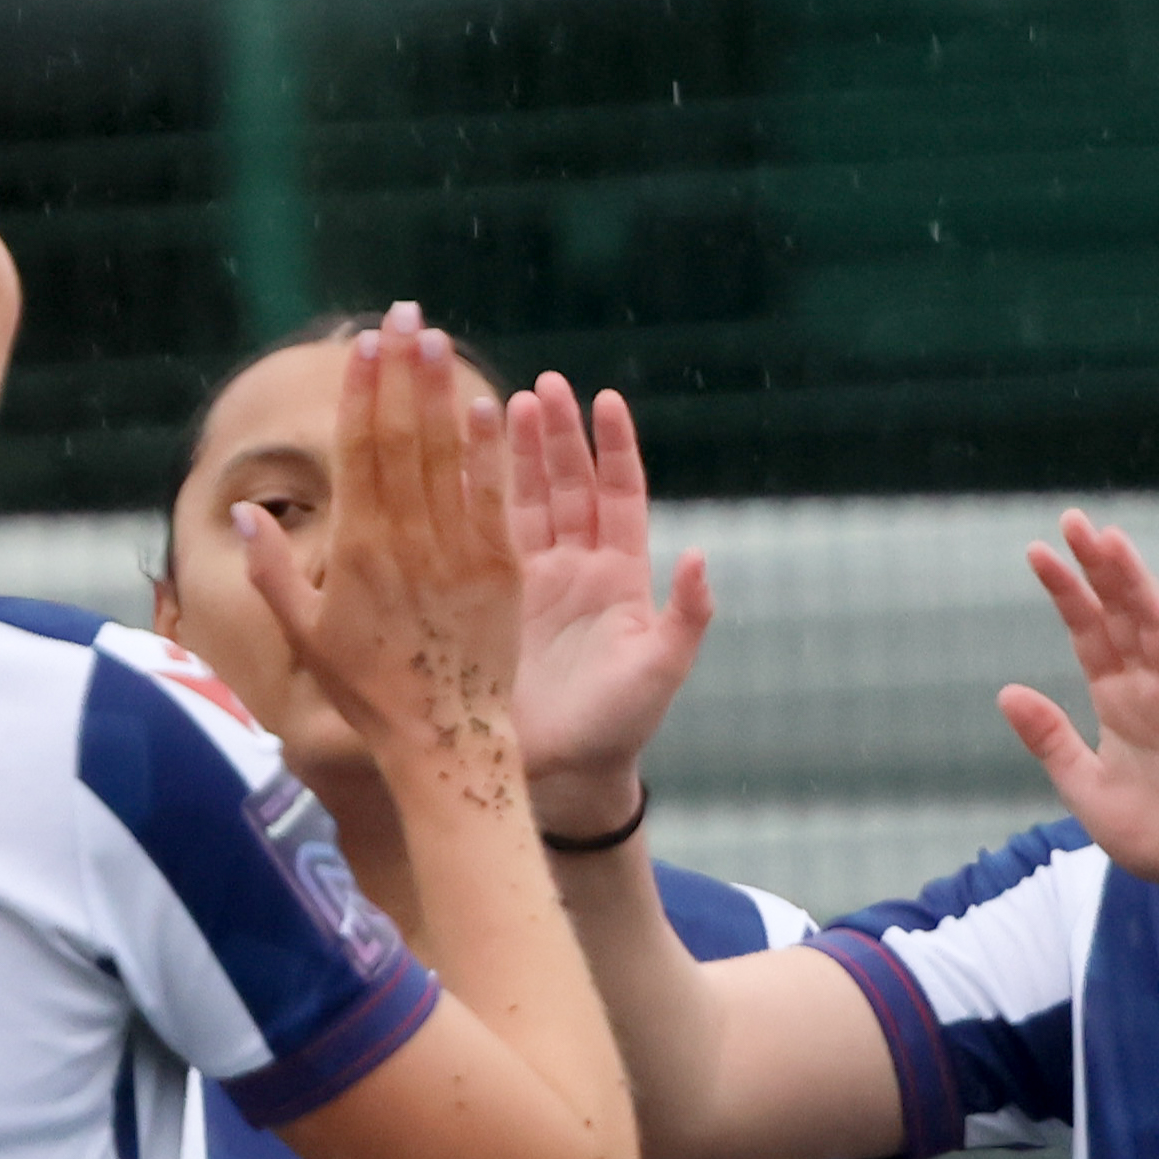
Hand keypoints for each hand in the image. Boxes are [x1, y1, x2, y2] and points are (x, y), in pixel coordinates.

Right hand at [235, 314, 523, 794]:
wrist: (443, 742)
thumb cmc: (367, 693)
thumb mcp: (306, 637)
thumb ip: (271, 572)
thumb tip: (242, 508)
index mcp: (356, 552)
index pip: (359, 453)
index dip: (362, 394)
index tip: (364, 346)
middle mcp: (406, 543)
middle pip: (403, 438)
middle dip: (402, 372)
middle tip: (404, 315)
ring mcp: (456, 553)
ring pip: (447, 457)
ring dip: (441, 393)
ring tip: (436, 340)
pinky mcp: (500, 570)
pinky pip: (492, 498)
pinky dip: (489, 451)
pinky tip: (489, 405)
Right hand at [502, 374, 710, 834]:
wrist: (564, 773)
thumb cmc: (621, 725)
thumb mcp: (662, 670)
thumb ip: (687, 616)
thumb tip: (700, 556)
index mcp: (621, 576)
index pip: (620, 494)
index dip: (613, 447)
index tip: (605, 399)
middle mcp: (577, 568)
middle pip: (569, 485)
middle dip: (558, 435)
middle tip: (542, 386)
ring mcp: (533, 582)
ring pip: (525, 502)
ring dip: (516, 454)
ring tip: (503, 404)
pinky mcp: (492, 600)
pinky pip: (483, 538)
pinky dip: (474, 498)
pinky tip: (459, 460)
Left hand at [998, 521, 1158, 915]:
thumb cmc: (1152, 831)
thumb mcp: (1083, 786)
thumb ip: (1051, 738)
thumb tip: (1006, 691)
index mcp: (1118, 699)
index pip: (1089, 632)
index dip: (1066, 593)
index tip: (1038, 552)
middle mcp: (1151, 687)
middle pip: (1122, 616)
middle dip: (1100, 569)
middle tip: (1074, 521)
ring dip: (1137, 586)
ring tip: (1112, 544)